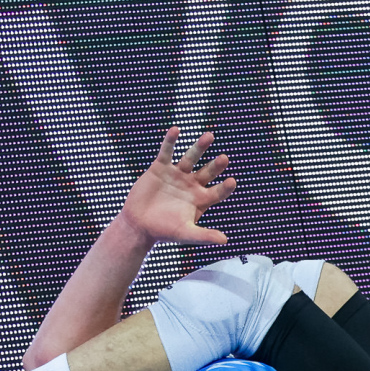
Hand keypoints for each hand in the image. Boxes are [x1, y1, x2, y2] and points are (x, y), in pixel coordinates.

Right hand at [116, 127, 236, 245]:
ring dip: (200, 147)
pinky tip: (175, 130)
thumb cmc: (163, 231)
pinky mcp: (161, 167)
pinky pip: (167, 152)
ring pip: (191, 158)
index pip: (218, 191)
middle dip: (216, 166)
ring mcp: (177, 174)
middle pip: (208, 172)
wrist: (138, 225)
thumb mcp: (185, 234)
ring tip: (209, 137)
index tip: (231, 182)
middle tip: (224, 159)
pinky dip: (170, 141)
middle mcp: (192, 184)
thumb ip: (204, 236)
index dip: (225, 187)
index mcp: (201, 199)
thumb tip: (225, 241)